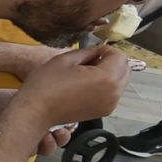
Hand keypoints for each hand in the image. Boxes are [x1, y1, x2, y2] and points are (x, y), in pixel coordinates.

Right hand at [17, 45, 131, 127]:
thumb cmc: (46, 84)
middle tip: (90, 61)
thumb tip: (98, 52)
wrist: (36, 111)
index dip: (106, 50)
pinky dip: (105, 86)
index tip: (91, 51)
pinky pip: (113, 93)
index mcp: (106, 77)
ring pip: (120, 81)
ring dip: (109, 74)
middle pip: (125, 69)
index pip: (119, 56)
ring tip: (86, 74)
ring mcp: (110, 104)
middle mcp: (114, 92)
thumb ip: (88, 52)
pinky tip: (85, 86)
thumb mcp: (65, 59)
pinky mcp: (104, 111)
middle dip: (111, 61)